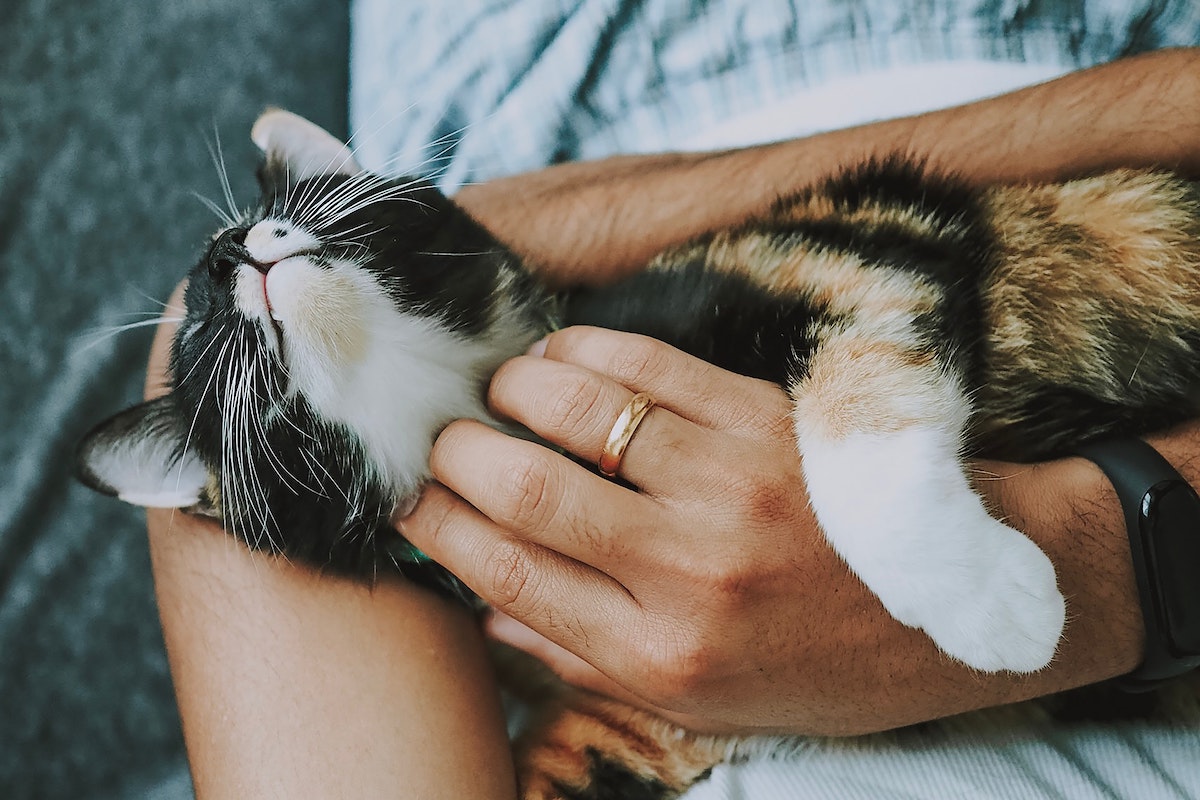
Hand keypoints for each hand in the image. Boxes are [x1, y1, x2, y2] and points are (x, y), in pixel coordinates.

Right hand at [397, 326, 1143, 735]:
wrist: (956, 608)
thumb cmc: (821, 665)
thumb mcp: (705, 701)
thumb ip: (590, 659)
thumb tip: (489, 614)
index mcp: (659, 650)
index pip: (507, 575)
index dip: (436, 527)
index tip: (405, 499)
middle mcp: (685, 567)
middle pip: (523, 486)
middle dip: (456, 454)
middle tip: (442, 442)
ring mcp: (729, 482)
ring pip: (576, 410)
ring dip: (513, 390)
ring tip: (497, 394)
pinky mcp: (765, 419)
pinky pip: (647, 367)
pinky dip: (585, 350)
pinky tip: (562, 357)